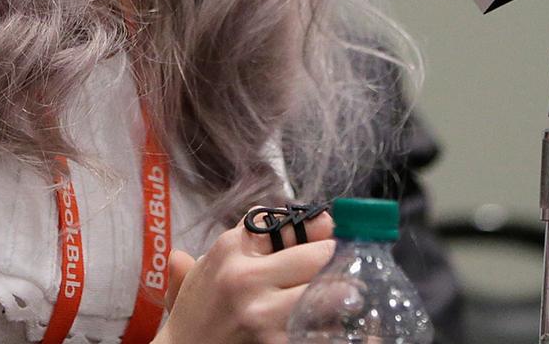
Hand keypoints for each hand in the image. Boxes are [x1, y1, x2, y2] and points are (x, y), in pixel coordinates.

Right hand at [152, 210, 335, 342]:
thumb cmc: (197, 313)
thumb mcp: (209, 267)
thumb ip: (247, 239)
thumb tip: (307, 219)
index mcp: (230, 248)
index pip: (289, 224)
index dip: (319, 229)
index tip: (335, 232)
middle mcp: (245, 276)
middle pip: (316, 256)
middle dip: (338, 261)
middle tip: (351, 267)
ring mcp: (260, 313)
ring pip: (329, 294)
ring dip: (343, 295)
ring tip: (349, 298)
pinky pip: (321, 330)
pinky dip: (332, 327)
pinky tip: (333, 325)